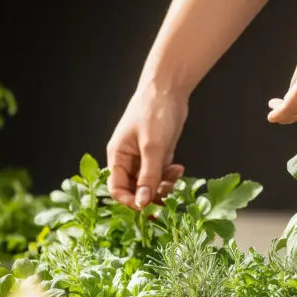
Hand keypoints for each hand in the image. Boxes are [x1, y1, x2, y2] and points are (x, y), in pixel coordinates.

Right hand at [107, 85, 187, 208]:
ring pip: (151, 185)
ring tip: (175, 174)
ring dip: (164, 186)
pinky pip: (162, 176)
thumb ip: (148, 177)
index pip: (117, 189)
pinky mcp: (159, 157)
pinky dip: (170, 176)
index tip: (146, 207)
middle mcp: (128, 161)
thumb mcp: (152, 147)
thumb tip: (142, 203)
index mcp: (117, 156)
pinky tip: (179, 168)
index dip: (130, 201)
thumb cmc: (153, 111)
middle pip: (135, 190)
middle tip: (167, 193)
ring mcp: (144, 159)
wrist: (168, 90)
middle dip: (150, 195)